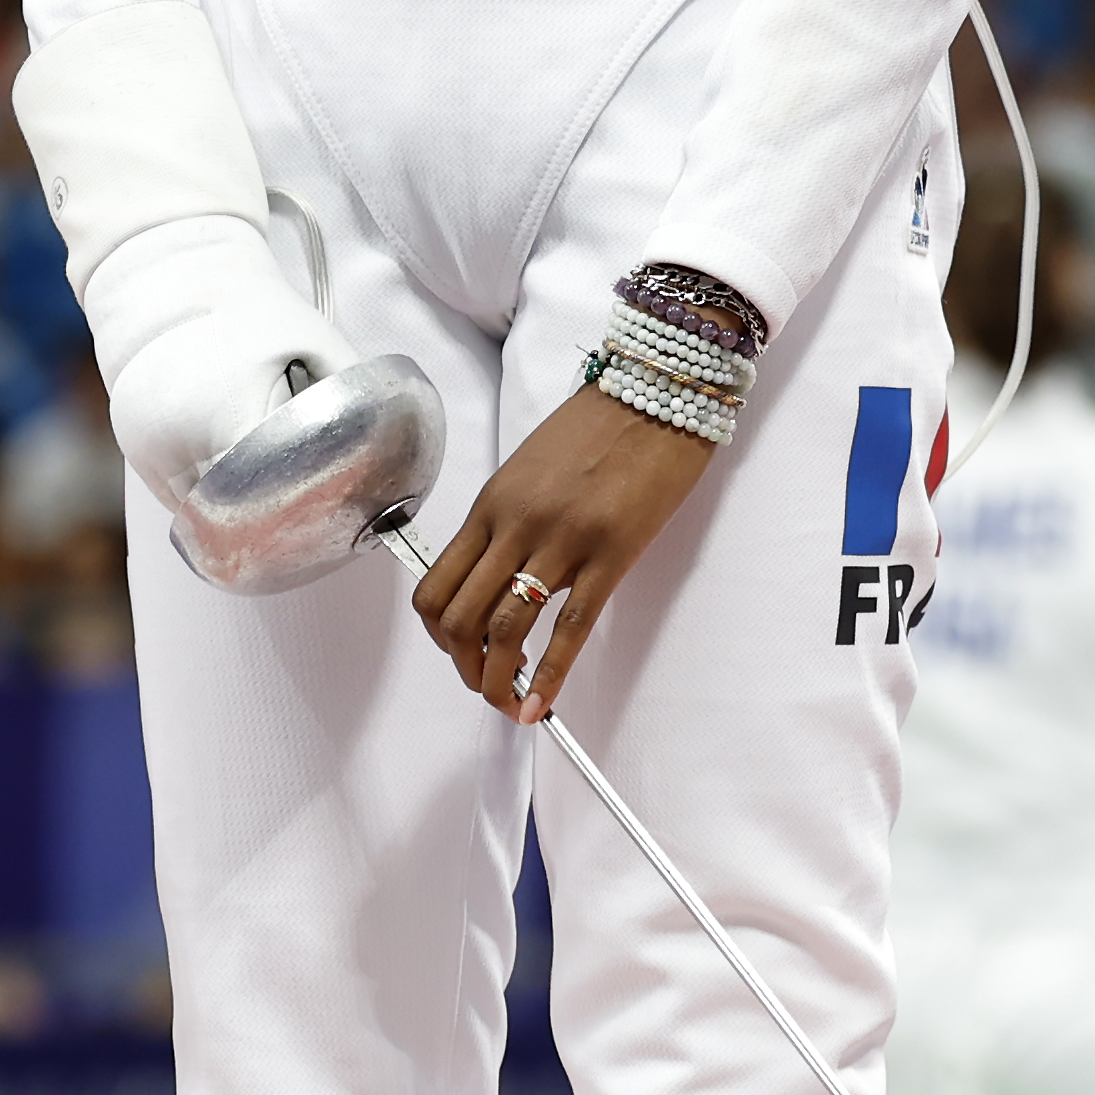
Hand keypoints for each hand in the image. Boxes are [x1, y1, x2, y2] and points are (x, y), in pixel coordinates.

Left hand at [411, 388, 725, 720]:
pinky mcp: (609, 552)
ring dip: (498, 680)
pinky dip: (549, 676)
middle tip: (485, 685)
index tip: (459, 654)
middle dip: (465, 667)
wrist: (659, 389)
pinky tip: (541, 705)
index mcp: (492, 503)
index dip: (440, 636)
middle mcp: (515, 524)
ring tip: (509, 702)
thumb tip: (504, 580)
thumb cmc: (601, 424)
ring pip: (506, 629)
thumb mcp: (532, 468)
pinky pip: (570, 627)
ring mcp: (561, 539)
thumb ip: (511, 521)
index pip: (436, 586)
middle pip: (461, 618)